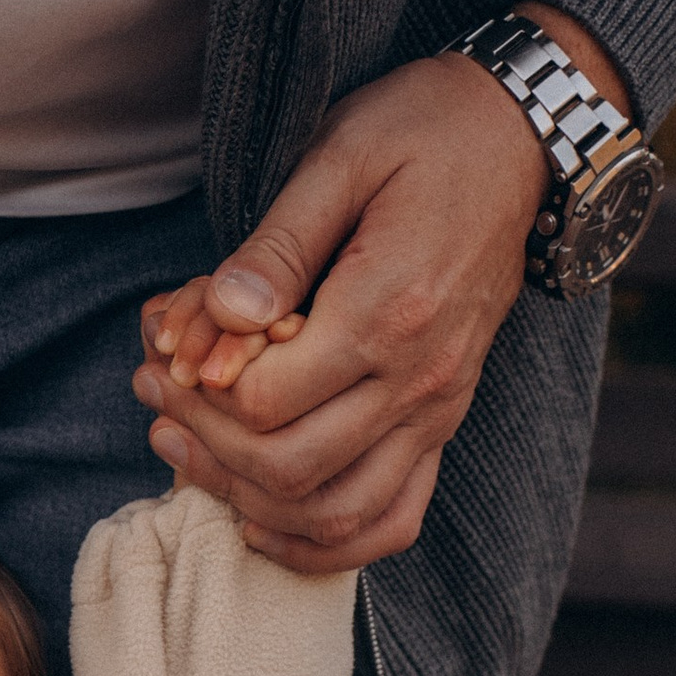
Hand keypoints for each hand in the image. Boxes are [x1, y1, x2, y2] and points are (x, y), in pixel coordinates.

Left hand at [132, 6, 628, 574]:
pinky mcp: (443, 425)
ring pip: (335, 513)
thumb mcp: (341, 154)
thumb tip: (221, 316)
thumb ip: (276, 245)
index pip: (265, 402)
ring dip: (248, 501)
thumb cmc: (425, 131)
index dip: (197, 391)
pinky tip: (261, 520)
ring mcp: (437, 412)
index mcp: (388, 311)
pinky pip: (390, 521)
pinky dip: (323, 544)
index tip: (163, 350)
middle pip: (289, 468)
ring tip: (184, 451)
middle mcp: (419, 380)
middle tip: (151, 398)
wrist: (523, 138)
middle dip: (204, 446)